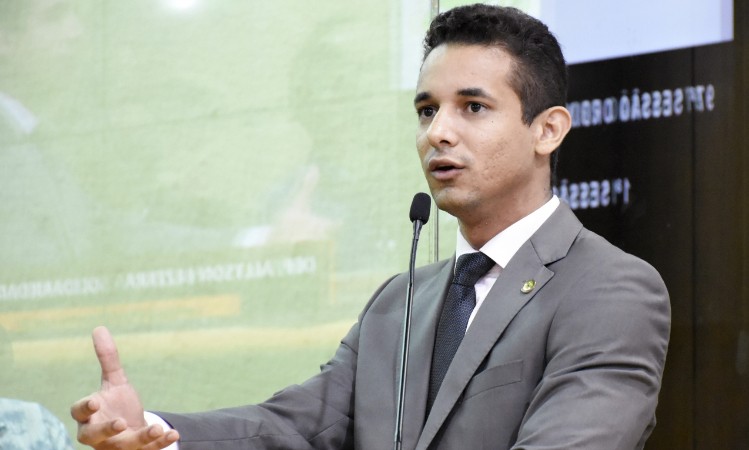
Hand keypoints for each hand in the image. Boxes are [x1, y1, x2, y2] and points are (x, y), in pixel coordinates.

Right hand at [71, 326, 179, 448]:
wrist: (131, 431)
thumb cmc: (116, 405)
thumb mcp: (115, 381)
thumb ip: (108, 359)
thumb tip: (99, 327)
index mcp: (88, 416)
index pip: (79, 412)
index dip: (85, 407)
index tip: (96, 402)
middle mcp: (97, 435)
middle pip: (94, 436)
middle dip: (107, 430)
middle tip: (120, 423)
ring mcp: (116, 446)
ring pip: (125, 446)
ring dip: (140, 438)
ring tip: (156, 428)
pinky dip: (160, 443)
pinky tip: (174, 434)